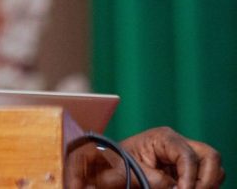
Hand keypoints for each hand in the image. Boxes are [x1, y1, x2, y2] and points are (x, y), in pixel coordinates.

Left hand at [66, 127, 224, 188]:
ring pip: (213, 167)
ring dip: (207, 183)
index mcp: (164, 138)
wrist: (109, 165)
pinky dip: (202, 185)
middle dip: (206, 179)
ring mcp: (185, 155)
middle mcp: (178, 143)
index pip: (188, 155)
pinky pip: (206, 176)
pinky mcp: (186, 168)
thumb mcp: (131, 171)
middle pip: (210, 156)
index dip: (190, 176)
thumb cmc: (115, 163)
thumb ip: (154, 180)